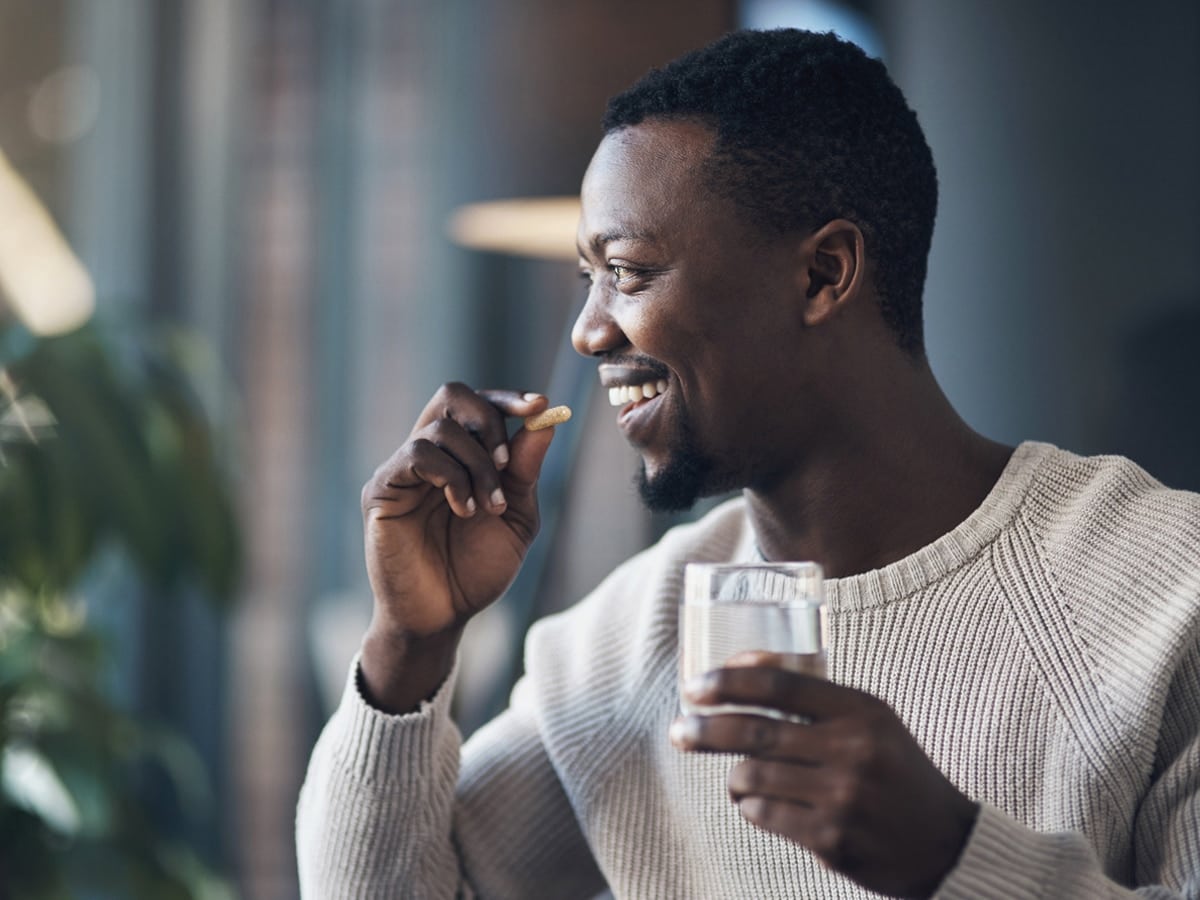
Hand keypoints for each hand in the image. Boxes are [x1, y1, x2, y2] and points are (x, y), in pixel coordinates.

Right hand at [359, 384, 555, 710]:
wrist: (444, 616)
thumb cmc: (477, 569)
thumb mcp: (515, 517)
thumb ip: (525, 470)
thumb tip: (545, 420)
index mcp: (461, 455)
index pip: (479, 404)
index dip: (508, 398)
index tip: (540, 405)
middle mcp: (429, 454)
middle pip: (452, 394)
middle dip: (489, 420)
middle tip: (505, 462)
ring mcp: (402, 469)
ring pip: (440, 428)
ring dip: (476, 465)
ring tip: (485, 507)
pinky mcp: (383, 489)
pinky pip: (416, 454)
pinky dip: (450, 476)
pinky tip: (464, 509)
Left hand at [670, 653, 978, 898]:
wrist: (945, 843)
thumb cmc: (894, 771)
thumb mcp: (869, 720)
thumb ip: (814, 696)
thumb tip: (741, 663)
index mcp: (861, 711)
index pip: (780, 684)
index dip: (730, 681)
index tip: (696, 686)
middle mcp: (852, 750)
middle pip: (755, 731)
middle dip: (705, 730)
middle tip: (678, 731)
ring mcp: (841, 797)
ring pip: (751, 776)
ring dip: (735, 777)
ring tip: (739, 778)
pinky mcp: (831, 840)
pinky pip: (763, 814)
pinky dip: (752, 807)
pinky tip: (763, 804)